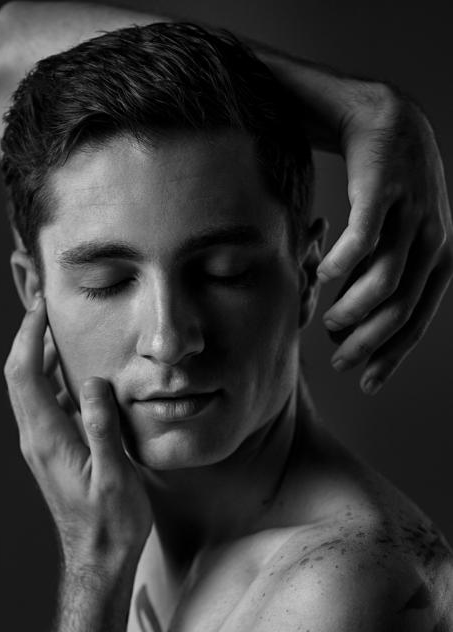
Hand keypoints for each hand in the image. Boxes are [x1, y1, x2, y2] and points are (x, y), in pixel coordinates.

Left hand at [4, 295, 151, 571]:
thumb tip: (94, 383)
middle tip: (45, 306)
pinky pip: (42, 406)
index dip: (29, 336)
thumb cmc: (111, 524)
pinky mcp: (51, 454)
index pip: (25, 374)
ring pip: (28, 390)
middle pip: (18, 376)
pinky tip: (75, 376)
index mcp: (48, 439)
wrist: (97, 560)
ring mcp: (41, 447)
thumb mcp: (114, 477)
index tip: (41, 306)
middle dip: (28, 337)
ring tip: (60, 331)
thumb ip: (103, 428)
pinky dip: (51, 381)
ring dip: (38, 357)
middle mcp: (36, 439)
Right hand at [318, 84, 452, 393]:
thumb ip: (384, 279)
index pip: (418, 321)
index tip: (366, 383)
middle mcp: (433, 240)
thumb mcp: (398, 238)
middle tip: (339, 359)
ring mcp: (411, 215)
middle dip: (367, 344)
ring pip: (382, 284)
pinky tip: (322, 276)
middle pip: (399, 311)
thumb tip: (353, 327)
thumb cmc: (383, 188)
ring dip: (351, 310)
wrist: (381, 117)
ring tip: (327, 320)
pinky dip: (341, 265)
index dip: (391, 357)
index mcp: (441, 259)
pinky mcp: (383, 191)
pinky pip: (362, 242)